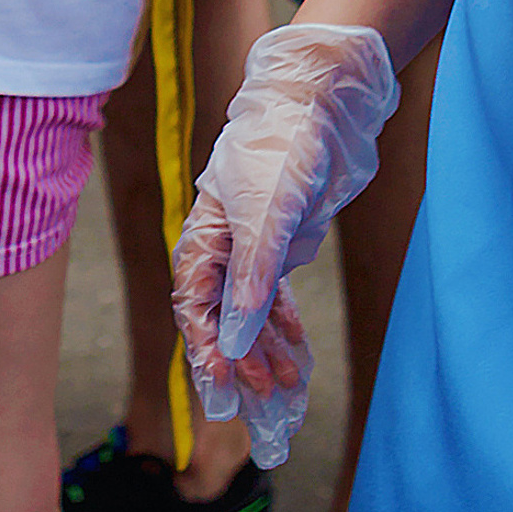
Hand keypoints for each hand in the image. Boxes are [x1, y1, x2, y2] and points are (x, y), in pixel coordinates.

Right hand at [170, 23, 398, 465]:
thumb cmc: (283, 149)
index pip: (194, 306)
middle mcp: (222, 245)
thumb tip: (235, 335)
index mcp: (204, 236)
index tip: (224, 391)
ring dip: (263, 351)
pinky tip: (294, 353)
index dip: (206, 350)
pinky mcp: (279, 243)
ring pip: (248, 312)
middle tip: (264, 407)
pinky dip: (281, 326)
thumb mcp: (268, 215)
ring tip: (285, 392)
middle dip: (239, 363)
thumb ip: (252, 275)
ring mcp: (250, 245)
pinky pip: (272, 298)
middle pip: (220, 317)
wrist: (318, 104)